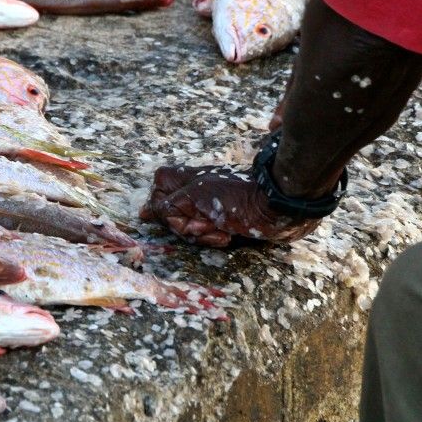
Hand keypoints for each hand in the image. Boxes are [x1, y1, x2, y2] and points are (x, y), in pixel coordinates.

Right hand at [139, 164, 321, 246]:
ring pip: (189, 231)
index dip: (161, 203)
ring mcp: (211, 211)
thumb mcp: (194, 198)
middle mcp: (197, 195)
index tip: (171, 212)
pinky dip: (216, 240)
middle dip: (184, 225)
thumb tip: (144, 213)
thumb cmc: (236, 198)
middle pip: (172, 215)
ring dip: (203, 235)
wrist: (277, 208)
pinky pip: (208, 239)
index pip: (159, 187)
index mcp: (188, 181)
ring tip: (219, 229)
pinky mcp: (225, 226)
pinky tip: (227, 236)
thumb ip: (168, 206)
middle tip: (201, 222)